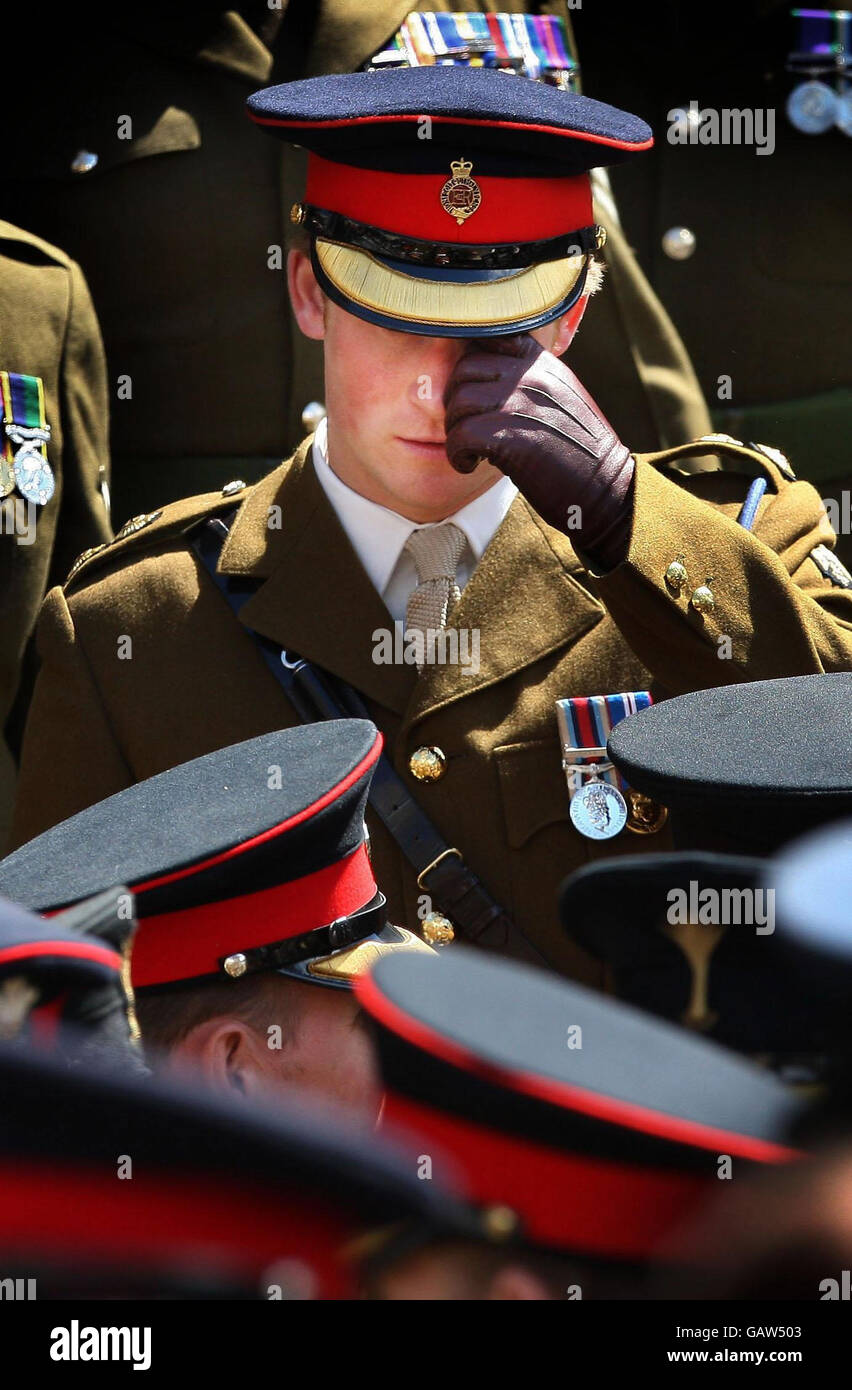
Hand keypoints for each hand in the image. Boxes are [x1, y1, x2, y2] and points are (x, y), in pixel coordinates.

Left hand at [444, 334, 634, 567]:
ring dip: (454, 430)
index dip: (470, 363)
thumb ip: (530, 379)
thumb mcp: (562, 396)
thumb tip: (489, 377)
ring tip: (469, 450)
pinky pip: (460, 436)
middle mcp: (531, 376)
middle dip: (455, 401)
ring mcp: (521, 404)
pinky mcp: (511, 438)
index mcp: (542, 363)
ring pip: (459, 402)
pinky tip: (470, 464)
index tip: (472, 391)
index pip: (490, 335)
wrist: (605, 487)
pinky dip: (458, 455)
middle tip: (466, 428)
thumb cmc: (579, 450)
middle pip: (464, 369)